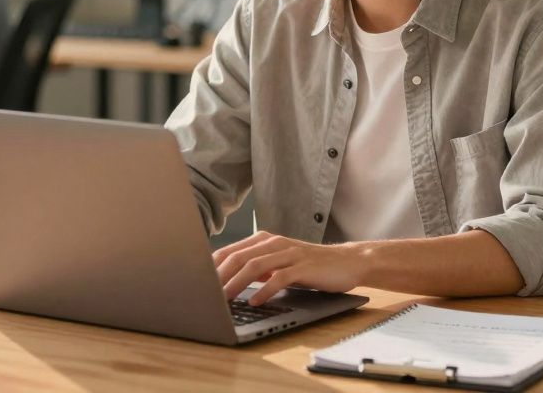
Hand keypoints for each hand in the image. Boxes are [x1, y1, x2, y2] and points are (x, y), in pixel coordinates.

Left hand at [212, 230, 366, 305]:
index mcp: (264, 240)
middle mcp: (274, 243)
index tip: (196, 282)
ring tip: (224, 299)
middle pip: (238, 257)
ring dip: (237, 283)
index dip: (211, 267)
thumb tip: (226, 281)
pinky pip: (279, 278)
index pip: (230, 252)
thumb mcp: (278, 263)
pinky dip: (265, 291)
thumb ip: (256, 268)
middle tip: (204, 293)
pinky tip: (255, 302)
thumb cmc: (309, 265)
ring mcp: (289, 253)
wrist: (347, 261)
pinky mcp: (303, 267)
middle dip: (218, 276)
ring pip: (255, 266)